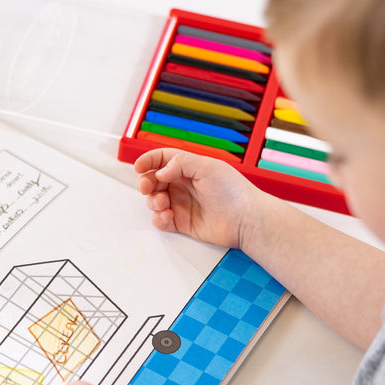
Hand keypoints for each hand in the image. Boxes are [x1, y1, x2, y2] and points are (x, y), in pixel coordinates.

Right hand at [134, 148, 267, 249]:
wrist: (245, 219)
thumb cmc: (233, 191)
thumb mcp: (207, 166)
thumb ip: (180, 164)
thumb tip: (160, 171)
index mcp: (189, 168)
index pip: (163, 160)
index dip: (149, 161)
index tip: (138, 166)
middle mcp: (184, 185)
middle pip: (154, 181)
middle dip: (146, 182)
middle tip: (147, 187)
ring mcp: (182, 204)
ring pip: (154, 201)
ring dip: (152, 201)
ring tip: (162, 203)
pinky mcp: (182, 223)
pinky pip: (161, 221)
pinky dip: (158, 218)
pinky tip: (167, 216)